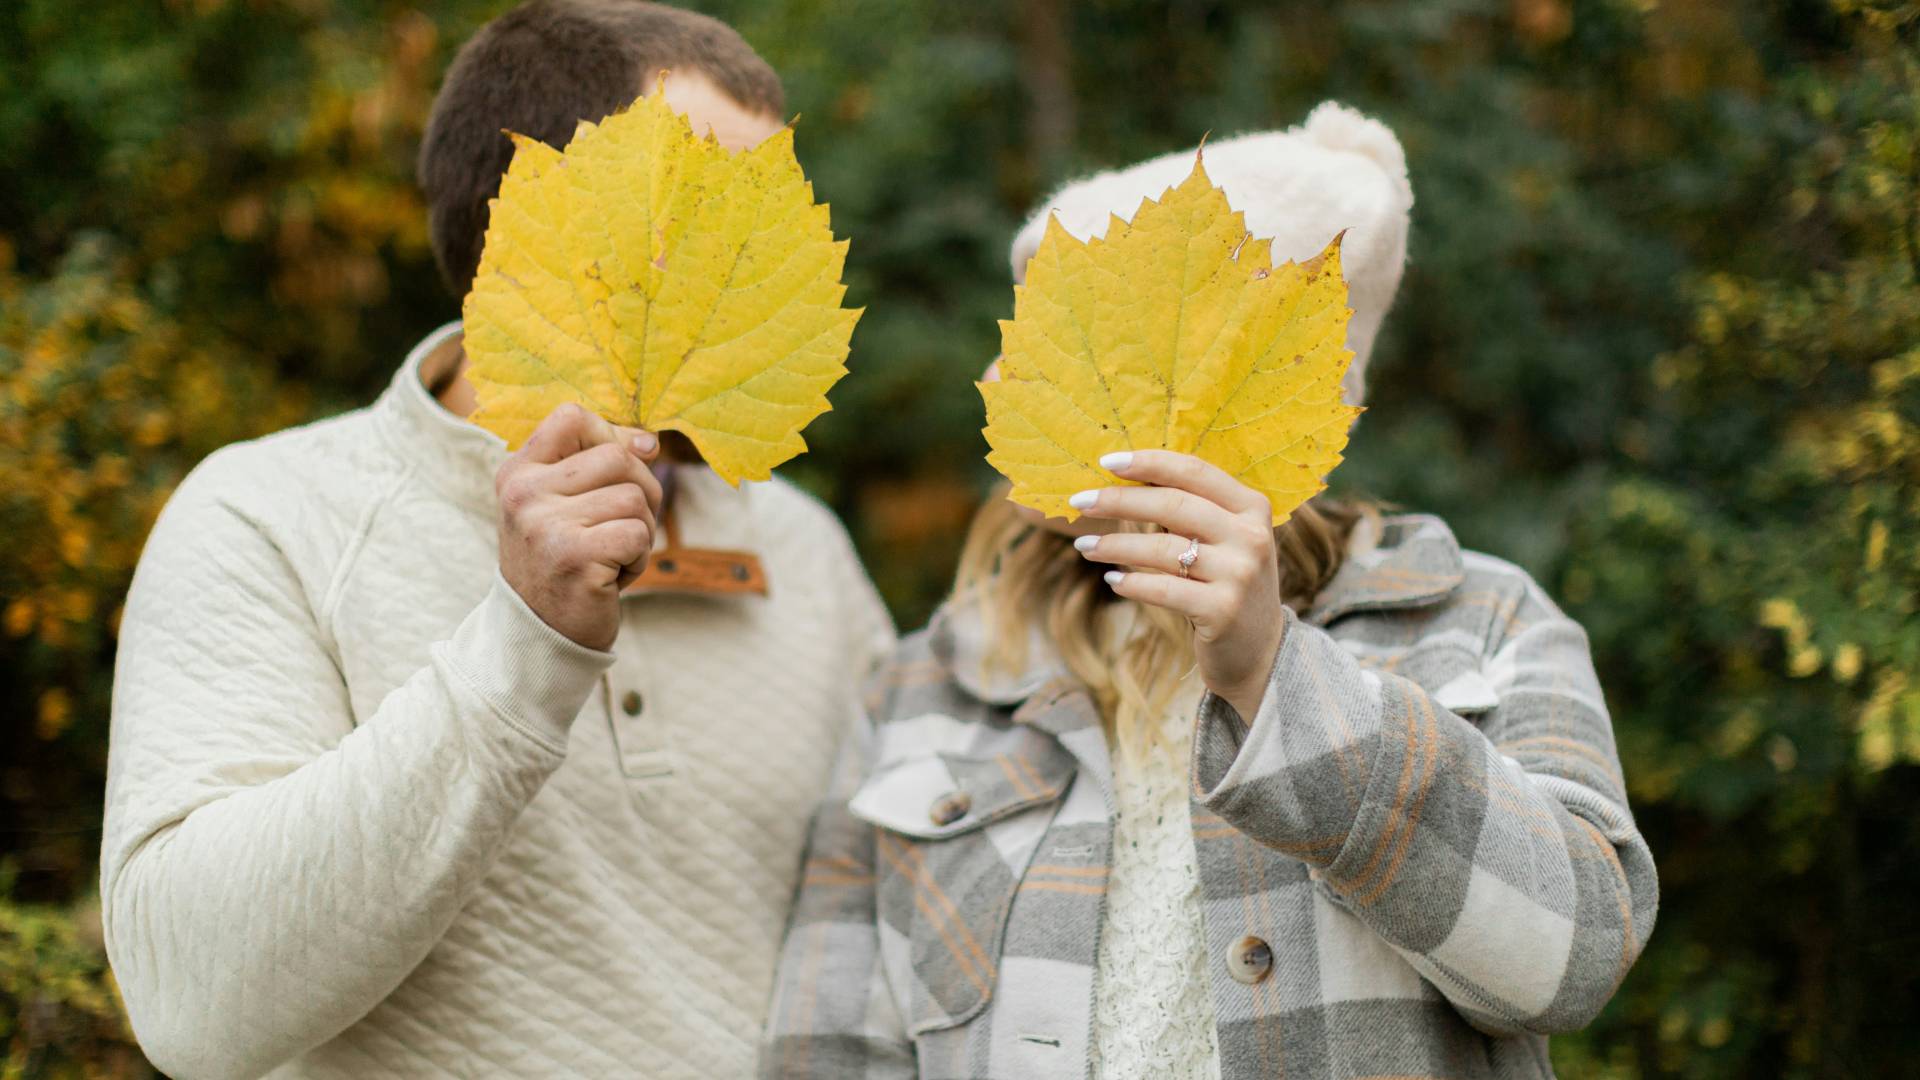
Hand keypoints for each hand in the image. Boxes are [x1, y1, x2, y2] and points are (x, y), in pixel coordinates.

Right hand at [494, 404, 662, 650]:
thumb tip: (649, 442)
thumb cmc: (563, 562)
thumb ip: (599, 465)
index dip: (612, 435)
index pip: (572, 417)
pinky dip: (638, 559)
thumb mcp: (565, 505)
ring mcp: (545, 524)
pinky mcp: (574, 555)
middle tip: (622, 528)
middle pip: (618, 457)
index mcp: (518, 472)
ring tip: (609, 557)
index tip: (624, 466)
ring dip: (639, 533)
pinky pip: (638, 534)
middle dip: (641, 492)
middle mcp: (524, 493)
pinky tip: (612, 577)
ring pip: (634, 498)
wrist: (540, 634)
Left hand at [1067, 450, 1285, 720]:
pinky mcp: (1222, 611)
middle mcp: (1251, 536)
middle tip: (1080, 501)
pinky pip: (1163, 589)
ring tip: (1084, 546)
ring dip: (1114, 545)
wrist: (1261, 650)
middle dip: (1119, 500)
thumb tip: (1127, 482)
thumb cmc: (1228, 583)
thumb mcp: (1225, 540)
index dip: (1148, 462)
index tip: (1107, 462)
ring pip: (1162, 548)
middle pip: (1172, 505)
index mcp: (1252, 507)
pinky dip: (1132, 583)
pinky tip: (1112, 581)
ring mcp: (1239, 574)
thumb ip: (1191, 511)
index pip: (1194, 471)